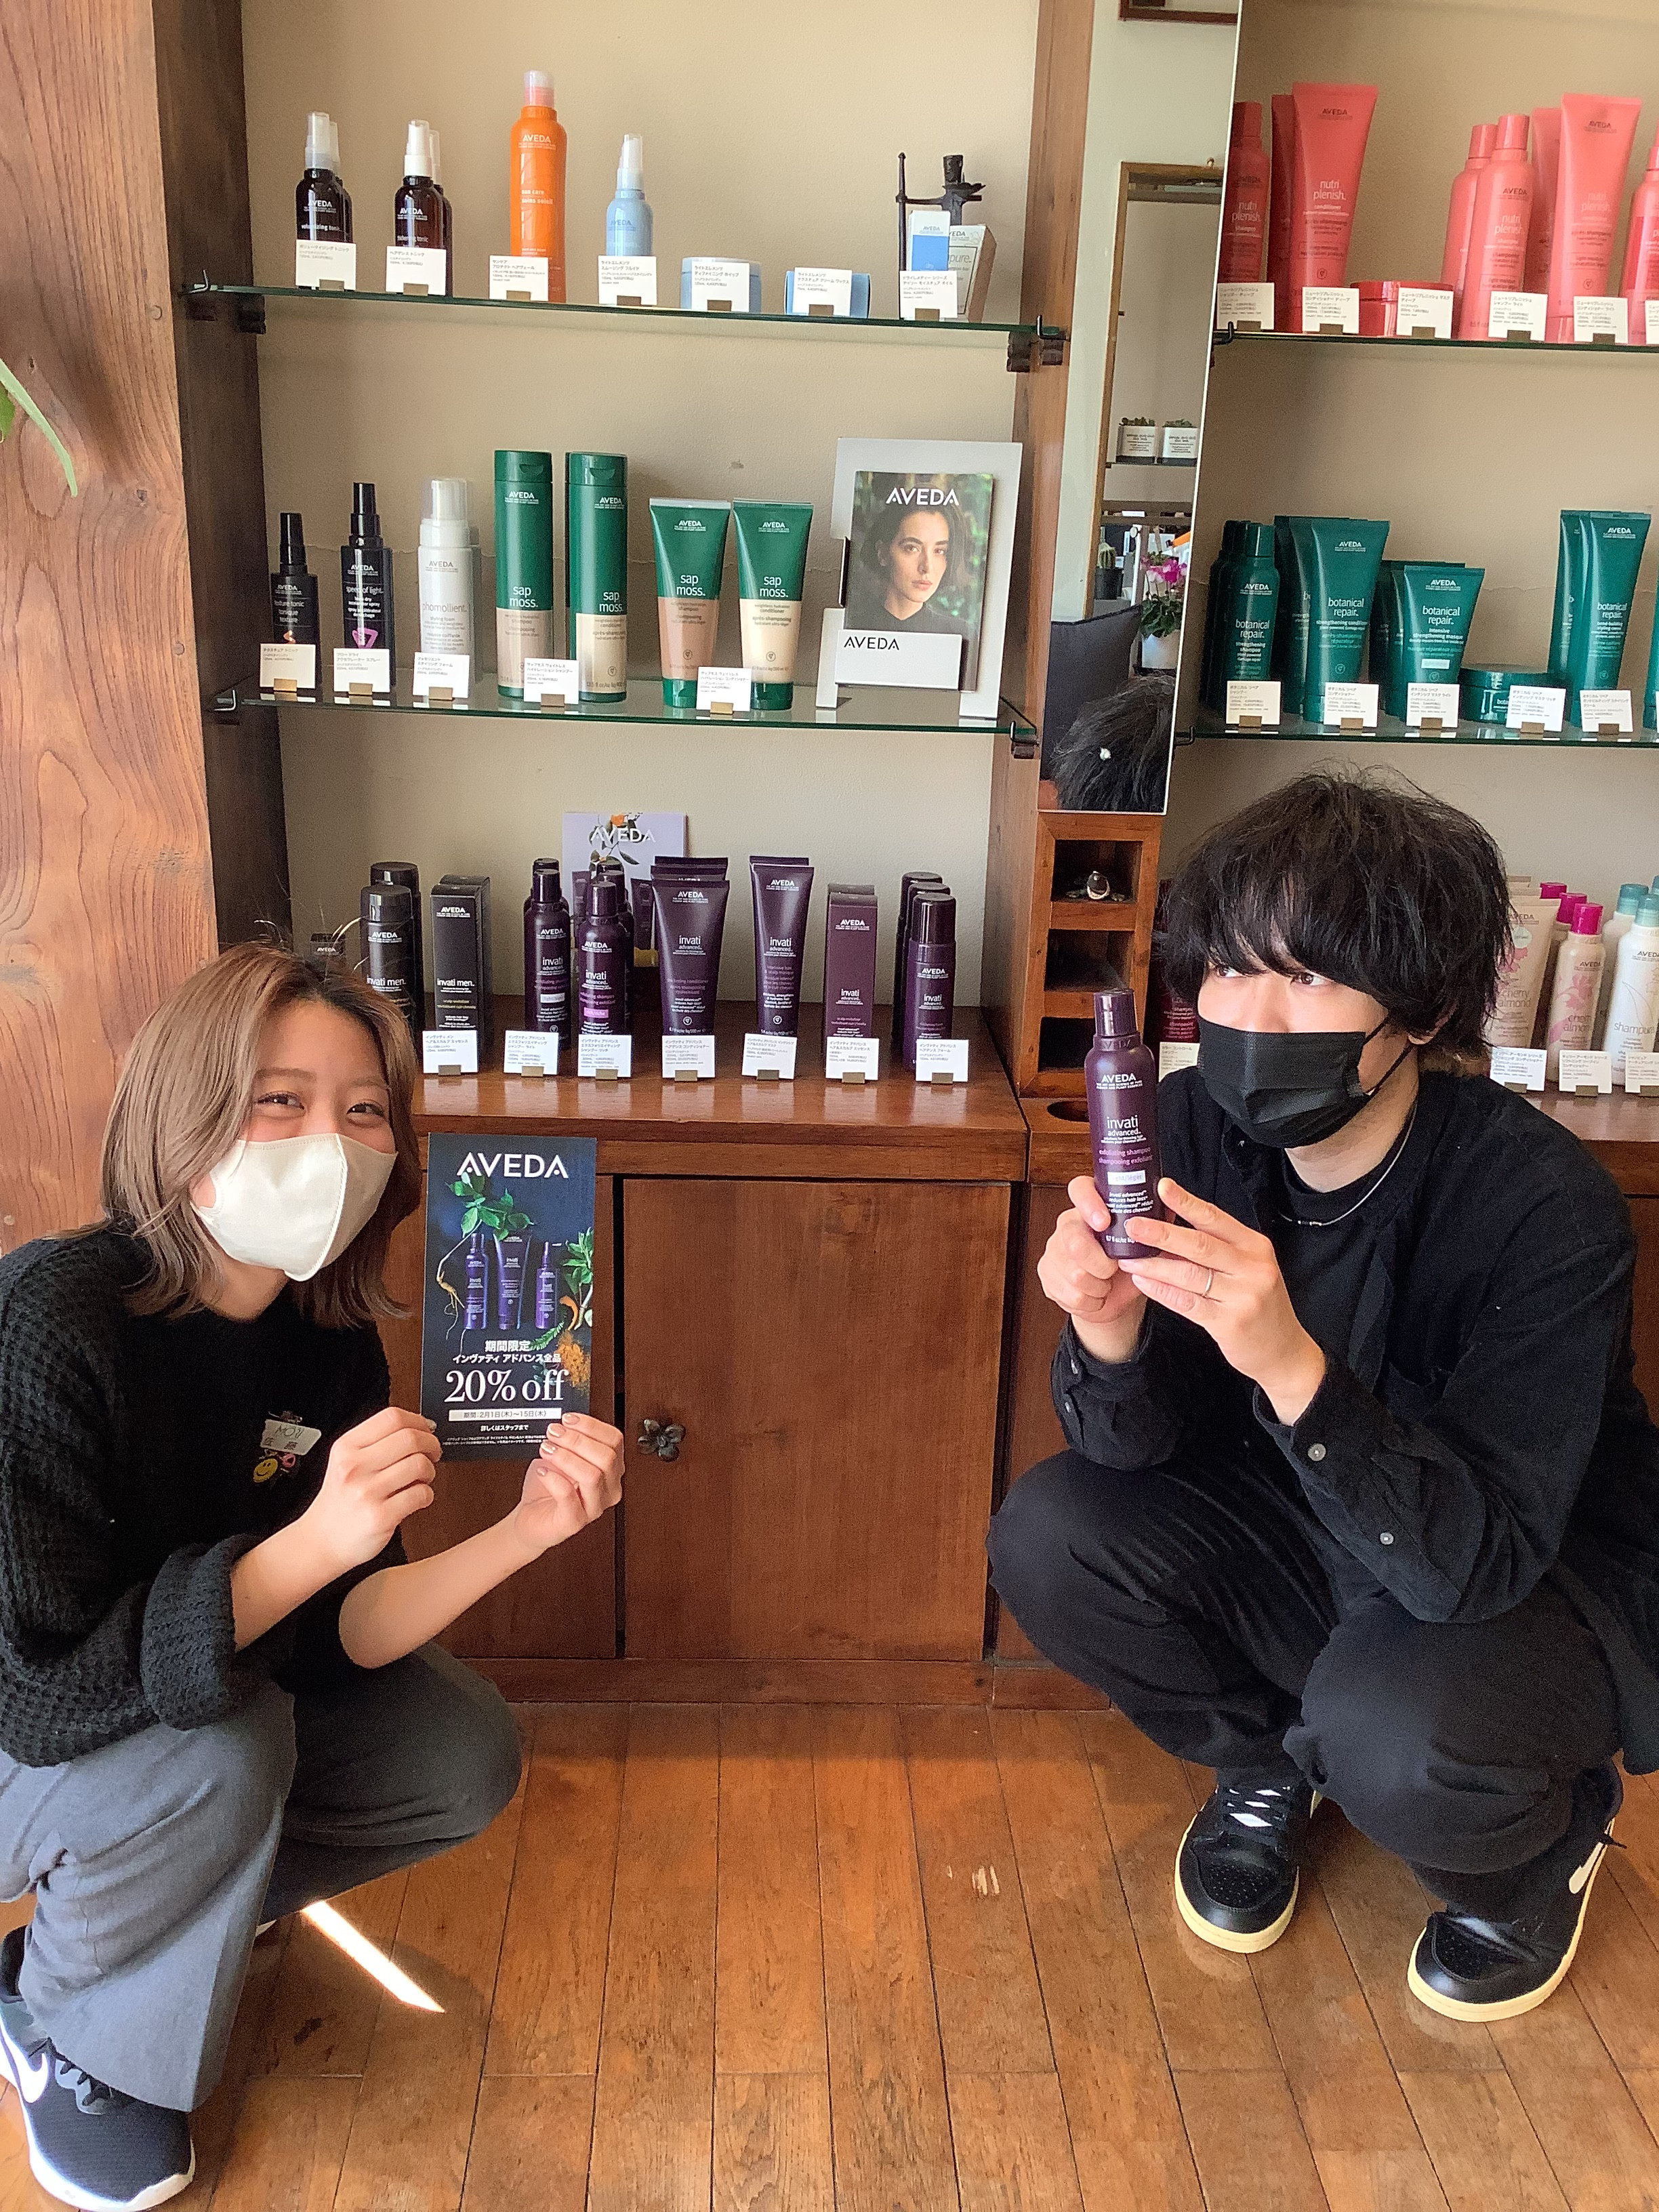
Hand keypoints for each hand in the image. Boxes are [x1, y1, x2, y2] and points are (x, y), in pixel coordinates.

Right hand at [301, 1406, 441, 1576]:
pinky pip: (420, 1494)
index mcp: (347, 1447)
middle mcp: (354, 1467)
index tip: (426, 1429)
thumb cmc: (340, 1502)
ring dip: (430, 1471)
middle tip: (432, 1453)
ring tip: (421, 1479)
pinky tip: (417, 1498)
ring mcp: (367, 1492)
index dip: (418, 1421)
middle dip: (431, 1444)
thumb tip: (420, 1426)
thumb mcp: (345, 1462)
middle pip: (410, 1438)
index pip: (392, 1417)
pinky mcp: (381, 1516)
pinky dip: (427, 1495)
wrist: (321, 1541)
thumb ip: (375, 1442)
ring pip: (419, 1464)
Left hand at [510, 1413, 623, 1558]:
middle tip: (554, 1432)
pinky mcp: (573, 1522)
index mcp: (611, 1471)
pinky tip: (542, 1472)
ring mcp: (593, 1508)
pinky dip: (553, 1479)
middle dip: (577, 1440)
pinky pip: (568, 1496)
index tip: (569, 1419)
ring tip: (547, 1449)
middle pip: (607, 1457)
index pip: (615, 1441)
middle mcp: (607, 1490)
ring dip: (566, 1457)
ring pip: (592, 1475)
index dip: (592, 1426)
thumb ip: (569, 1441)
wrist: (531, 1520)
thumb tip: (565, 1422)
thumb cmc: (548, 1489)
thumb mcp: (562, 1457)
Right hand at [1037, 1178, 1148, 1358]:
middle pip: (1074, 1241)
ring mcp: (1054, 1249)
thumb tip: (1174, 1205)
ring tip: (1106, 1283)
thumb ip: (1157, 1223)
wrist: (1113, 1296)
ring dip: (1099, 1285)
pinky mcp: (1047, 1274)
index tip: (1105, 1222)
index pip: (1080, 1189)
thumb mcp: (1149, 1240)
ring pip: (1075, 1274)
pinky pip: (1071, 1294)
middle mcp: (1068, 1223)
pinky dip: (1091, 1301)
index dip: (1089, 1204)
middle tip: (1114, 1268)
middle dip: (1101, 1263)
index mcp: (1092, 1206)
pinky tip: (1096, 1295)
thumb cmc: (1132, 1262)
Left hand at [1118, 1178, 1326, 1423]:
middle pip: (1200, 1244)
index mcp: (1256, 1247)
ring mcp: (1243, 1297)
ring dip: (1154, 1266)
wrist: (1283, 1350)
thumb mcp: (1248, 1268)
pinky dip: (1161, 1292)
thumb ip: (1218, 1248)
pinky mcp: (1229, 1324)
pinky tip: (1142, 1283)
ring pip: (1189, 1275)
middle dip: (1161, 1233)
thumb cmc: (1258, 1302)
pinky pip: (1187, 1303)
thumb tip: (1168, 1226)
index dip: (1187, 1202)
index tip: (1161, 1187)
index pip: (1216, 1219)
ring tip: (1127, 1259)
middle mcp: (1252, 1268)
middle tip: (1131, 1224)